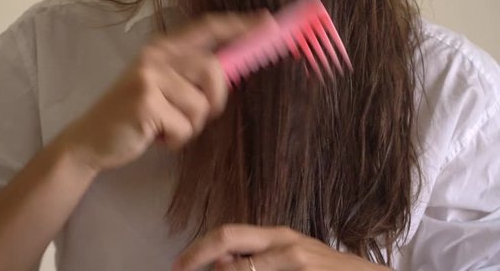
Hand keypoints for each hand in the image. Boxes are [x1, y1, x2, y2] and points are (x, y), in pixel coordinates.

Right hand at [54, 12, 268, 170]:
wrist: (91, 139)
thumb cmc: (133, 116)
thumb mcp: (161, 88)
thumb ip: (189, 76)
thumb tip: (229, 73)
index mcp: (161, 49)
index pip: (207, 27)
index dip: (239, 25)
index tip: (267, 22)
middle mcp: (155, 57)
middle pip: (213, 70)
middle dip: (215, 99)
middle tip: (197, 115)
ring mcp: (148, 77)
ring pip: (201, 105)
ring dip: (190, 126)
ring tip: (165, 126)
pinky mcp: (145, 101)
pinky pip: (186, 126)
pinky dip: (177, 140)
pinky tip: (155, 136)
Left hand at [173, 224, 390, 270]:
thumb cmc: (322, 269)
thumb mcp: (287, 255)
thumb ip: (256, 257)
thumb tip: (217, 263)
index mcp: (275, 236)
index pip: (226, 235)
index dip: (198, 250)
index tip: (179, 265)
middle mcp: (283, 243)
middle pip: (228, 239)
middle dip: (198, 255)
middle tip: (179, 269)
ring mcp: (296, 261)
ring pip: (242, 268)